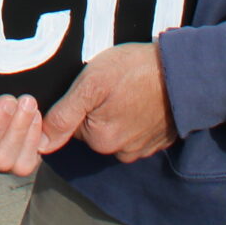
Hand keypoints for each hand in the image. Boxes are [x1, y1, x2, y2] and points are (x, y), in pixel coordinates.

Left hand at [33, 44, 179, 163]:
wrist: (184, 72)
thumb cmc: (134, 71)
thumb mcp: (90, 84)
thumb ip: (63, 115)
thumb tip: (40, 143)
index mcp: (100, 140)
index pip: (74, 124)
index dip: (79, 102)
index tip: (94, 87)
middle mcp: (121, 152)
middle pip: (95, 129)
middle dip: (99, 108)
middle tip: (114, 85)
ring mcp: (142, 149)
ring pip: (116, 129)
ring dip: (119, 113)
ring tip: (130, 90)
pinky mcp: (158, 141)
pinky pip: (137, 131)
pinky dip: (137, 117)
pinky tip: (143, 98)